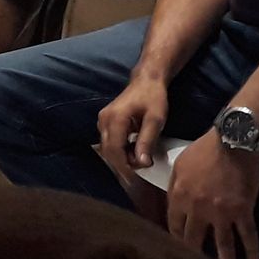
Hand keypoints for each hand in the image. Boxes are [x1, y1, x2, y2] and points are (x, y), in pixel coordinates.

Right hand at [95, 72, 170, 190]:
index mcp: (115, 118)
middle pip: (109, 151)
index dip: (125, 167)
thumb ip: (147, 141)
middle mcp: (104, 120)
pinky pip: (109, 142)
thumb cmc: (153, 97)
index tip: (138, 177)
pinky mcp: (105, 122)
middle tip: (143, 168)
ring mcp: (102, 121)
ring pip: (108, 148)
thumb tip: (142, 163)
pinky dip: (120, 151)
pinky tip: (133, 151)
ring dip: (122, 158)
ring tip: (141, 159)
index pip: (115, 150)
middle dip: (124, 164)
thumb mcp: (155, 119)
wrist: (146, 81)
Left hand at [165, 129, 258, 258]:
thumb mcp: (179, 166)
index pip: (174, 226)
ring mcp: (222, 214)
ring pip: (222, 245)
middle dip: (193, 258)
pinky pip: (248, 235)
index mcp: (180, 198)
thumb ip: (173, 188)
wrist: (233, 142)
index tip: (176, 251)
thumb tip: (170, 205)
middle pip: (193, 241)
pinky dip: (252, 250)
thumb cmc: (203, 151)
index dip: (175, 239)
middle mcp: (198, 210)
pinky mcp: (243, 212)